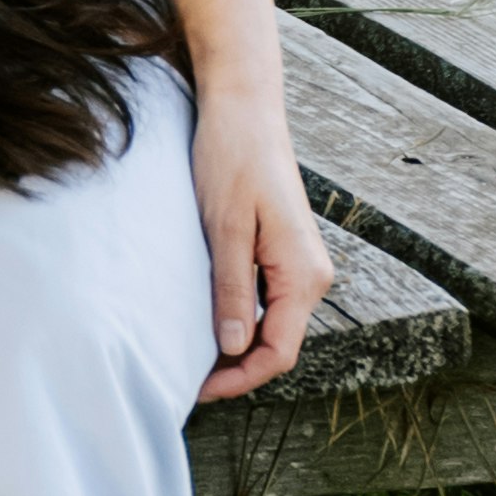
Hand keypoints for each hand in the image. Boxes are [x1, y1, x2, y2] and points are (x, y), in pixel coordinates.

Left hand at [189, 67, 333, 404]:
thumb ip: (232, 290)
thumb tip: (234, 348)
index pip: (279, 352)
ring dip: (235, 342)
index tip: (197, 389)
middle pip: (278, 343)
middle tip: (185, 377)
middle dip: (235, 367)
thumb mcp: (225, 228)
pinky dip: (238, 315)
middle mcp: (310, 273)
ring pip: (271, 322)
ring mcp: (298, 261)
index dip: (240, 379)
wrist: (243, 106)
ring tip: (189, 352)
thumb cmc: (232, 158)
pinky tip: (206, 316)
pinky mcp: (282, 248)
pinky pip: (266, 298)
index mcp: (303, 273)